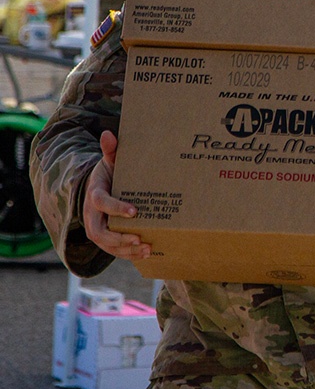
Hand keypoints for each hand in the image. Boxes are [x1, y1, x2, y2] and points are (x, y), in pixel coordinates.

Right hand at [82, 130, 149, 260]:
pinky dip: (128, 254)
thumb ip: (111, 150)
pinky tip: (146, 253)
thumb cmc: (109, 174)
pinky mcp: (105, 239)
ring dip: (126, 249)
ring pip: (106, 245)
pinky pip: (114, 250)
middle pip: (99, 232)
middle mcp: (92, 215)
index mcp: (94, 195)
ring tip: (147, 248)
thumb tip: (109, 133)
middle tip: (139, 239)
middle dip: (119, 237)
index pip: (102, 203)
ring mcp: (97, 229)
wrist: (98, 188)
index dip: (116, 208)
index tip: (135, 211)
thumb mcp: (109, 161)